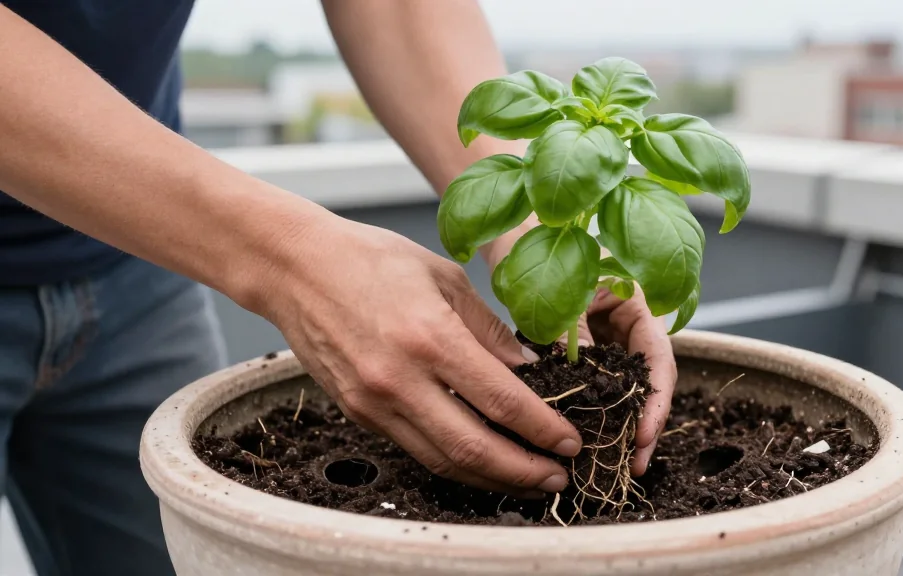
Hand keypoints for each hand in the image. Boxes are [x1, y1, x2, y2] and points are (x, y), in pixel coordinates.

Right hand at [256, 216, 580, 495]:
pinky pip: (415, 448)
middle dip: (525, 470)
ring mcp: (374, 402)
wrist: (294, 268)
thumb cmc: (370, 259)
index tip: (571, 441)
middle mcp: (400, 379)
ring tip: (527, 478)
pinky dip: (453, 461)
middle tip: (558, 478)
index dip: (544, 429)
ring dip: (491, 477)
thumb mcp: (443, 276)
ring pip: (443, 460)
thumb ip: (487, 328)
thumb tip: (525, 369)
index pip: (503, 401)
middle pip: (474, 447)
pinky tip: (480, 459)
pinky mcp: (357, 413)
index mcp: (431, 337)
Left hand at [482, 219, 674, 477]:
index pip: (659, 357)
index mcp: (636, 300)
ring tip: (616, 462)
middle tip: (632, 464)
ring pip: (624, 386)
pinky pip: (599, 383)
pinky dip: (597, 410)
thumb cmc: (538, 244)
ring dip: (621, 423)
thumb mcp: (557, 291)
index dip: (656, 400)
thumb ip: (574, 332)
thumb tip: (583, 379)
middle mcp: (629, 321)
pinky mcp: (588, 347)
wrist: (512, 232)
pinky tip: (590, 437)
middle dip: (643, 423)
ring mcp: (609, 336)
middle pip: (647, 380)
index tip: (644, 434)